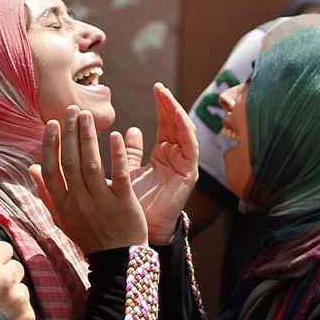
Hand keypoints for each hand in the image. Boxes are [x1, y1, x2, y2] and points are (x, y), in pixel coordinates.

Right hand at [0, 241, 35, 319]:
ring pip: (22, 286)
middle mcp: (6, 277)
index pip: (4, 247)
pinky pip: (26, 305)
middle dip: (6, 275)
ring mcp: (18, 296)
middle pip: (15, 266)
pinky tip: (3, 318)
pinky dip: (18, 310)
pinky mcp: (28, 313)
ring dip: (13, 293)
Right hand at [29, 105, 147, 253]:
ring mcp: (101, 203)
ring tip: (87, 116)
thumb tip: (32, 168)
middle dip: (70, 133)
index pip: (51, 170)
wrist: (118, 262)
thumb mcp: (63, 219)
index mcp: (63, 205)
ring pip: (92, 164)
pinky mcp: (124, 204)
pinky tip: (116, 135)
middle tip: (73, 109)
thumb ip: (47, 193)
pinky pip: (119, 175)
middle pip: (70, 162)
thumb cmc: (90, 237)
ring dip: (88, 137)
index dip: (51, 145)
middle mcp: (79, 202)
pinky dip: (117, 155)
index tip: (53, 124)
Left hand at [126, 83, 198, 244]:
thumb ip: (131, 152)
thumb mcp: (129, 171)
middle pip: (177, 125)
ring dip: (176, 113)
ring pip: (185, 132)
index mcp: (164, 156)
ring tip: (166, 96)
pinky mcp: (188, 174)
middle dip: (169, 104)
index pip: (166, 124)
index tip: (155, 88)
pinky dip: (183, 130)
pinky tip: (175, 116)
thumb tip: (130, 131)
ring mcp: (184, 166)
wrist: (138, 232)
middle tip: (160, 87)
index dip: (162, 106)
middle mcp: (177, 158)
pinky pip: (189, 147)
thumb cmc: (132, 205)